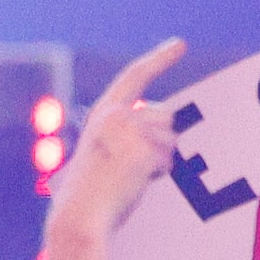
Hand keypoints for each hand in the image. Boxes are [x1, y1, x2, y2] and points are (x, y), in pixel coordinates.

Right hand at [46, 39, 185, 234]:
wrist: (79, 214)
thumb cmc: (93, 188)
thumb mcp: (109, 148)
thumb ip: (130, 130)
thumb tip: (167, 121)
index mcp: (104, 113)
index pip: (135, 77)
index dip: (159, 59)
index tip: (179, 44)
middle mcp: (117, 115)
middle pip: (165, 116)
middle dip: (160, 141)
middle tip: (129, 165)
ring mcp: (131, 131)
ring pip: (171, 139)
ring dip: (159, 159)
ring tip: (128, 174)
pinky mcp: (144, 150)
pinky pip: (169, 161)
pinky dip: (157, 174)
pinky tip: (133, 181)